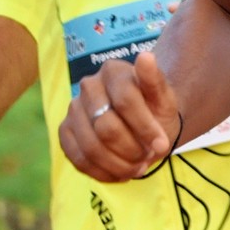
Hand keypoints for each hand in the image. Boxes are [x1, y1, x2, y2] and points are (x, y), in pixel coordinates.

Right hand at [59, 50, 180, 182]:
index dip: (145, 128)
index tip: (162, 145)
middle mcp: (88, 86)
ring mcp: (73, 109)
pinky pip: (78, 159)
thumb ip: (155, 81)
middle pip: (107, 128)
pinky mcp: (65, 131)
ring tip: (136, 168)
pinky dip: (102, 172)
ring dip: (119, 165)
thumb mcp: (164, 98)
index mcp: (113, 71)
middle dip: (132, 150)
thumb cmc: (156, 109)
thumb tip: (146, 57)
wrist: (145, 122)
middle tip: (147, 158)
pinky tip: (120, 173)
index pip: (125, 102)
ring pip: (91, 147)